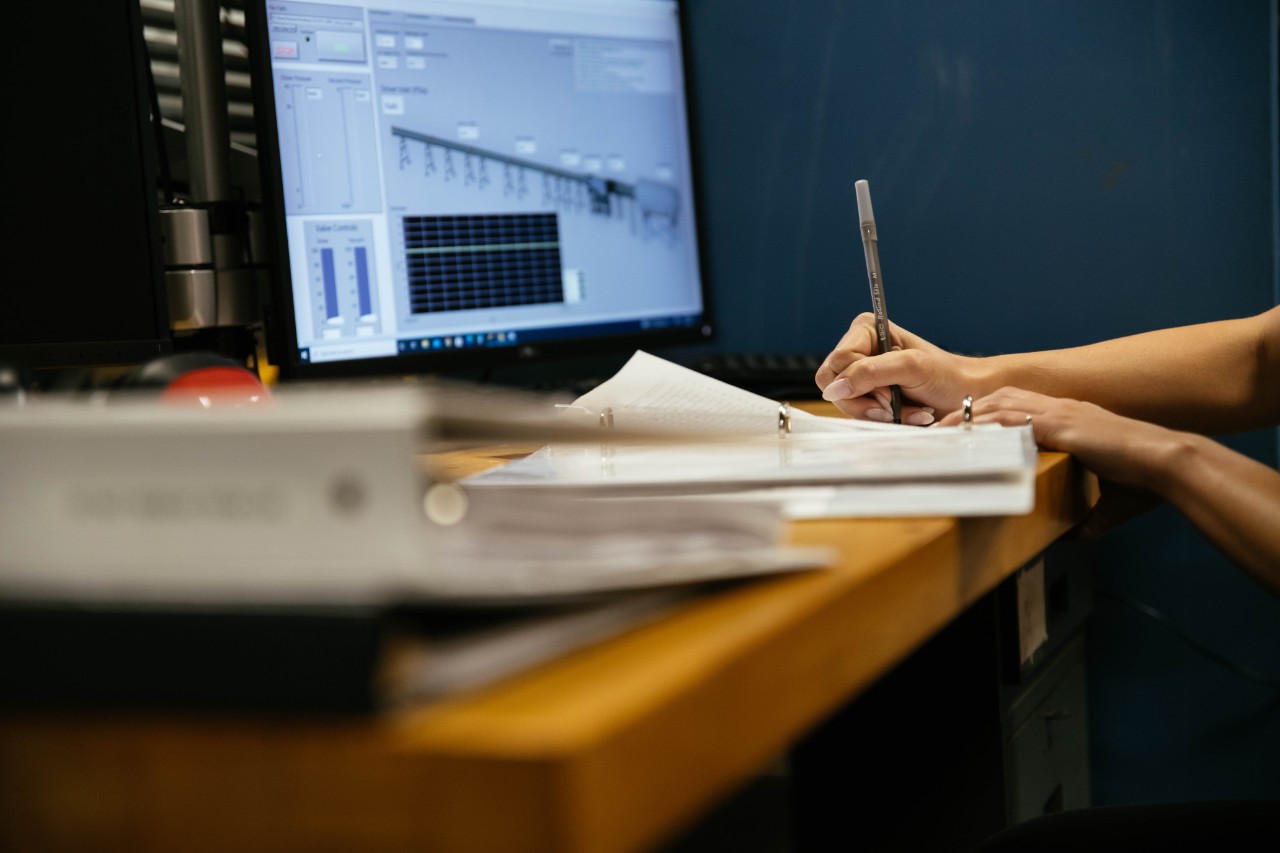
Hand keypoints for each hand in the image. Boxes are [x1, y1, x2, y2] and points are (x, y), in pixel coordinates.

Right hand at [814, 313, 975, 424]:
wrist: (964, 394)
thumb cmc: (944, 375)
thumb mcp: (909, 367)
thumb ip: (869, 373)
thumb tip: (834, 389)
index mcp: (864, 330)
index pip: (837, 363)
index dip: (856, 383)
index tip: (886, 394)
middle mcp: (858, 349)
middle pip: (833, 384)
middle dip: (863, 401)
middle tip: (891, 406)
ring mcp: (861, 374)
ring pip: (842, 401)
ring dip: (876, 412)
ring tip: (904, 409)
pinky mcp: (867, 394)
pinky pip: (856, 413)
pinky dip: (880, 419)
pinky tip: (903, 413)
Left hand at [935, 387, 1175, 537]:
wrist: (1169, 466)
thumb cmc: (1146, 481)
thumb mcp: (1109, 503)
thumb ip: (1088, 519)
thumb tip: (1072, 537)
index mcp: (1070, 419)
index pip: (1016, 409)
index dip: (985, 416)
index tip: (961, 431)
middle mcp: (1061, 409)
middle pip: (999, 400)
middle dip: (966, 413)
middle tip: (937, 428)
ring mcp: (1060, 413)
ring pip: (1000, 405)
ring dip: (967, 417)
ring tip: (940, 431)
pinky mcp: (1062, 424)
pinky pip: (1013, 420)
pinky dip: (986, 426)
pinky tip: (965, 435)